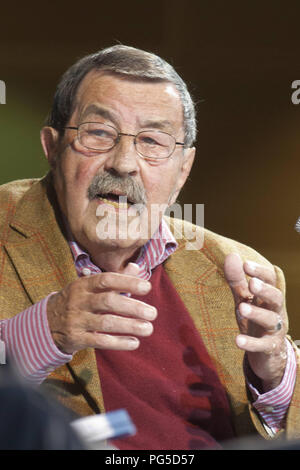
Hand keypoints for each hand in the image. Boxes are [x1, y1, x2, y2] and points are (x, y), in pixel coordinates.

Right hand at [47, 263, 156, 354]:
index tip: (147, 287)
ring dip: (129, 326)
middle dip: (133, 307)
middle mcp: (79, 300)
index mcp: (84, 284)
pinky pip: (99, 341)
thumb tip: (137, 267)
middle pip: (108, 301)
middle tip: (153, 313)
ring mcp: (77, 320)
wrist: (47, 323)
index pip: (107, 279)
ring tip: (148, 328)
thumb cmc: (78, 301)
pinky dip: (118, 342)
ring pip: (105, 322)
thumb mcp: (89, 286)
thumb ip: (115, 279)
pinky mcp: (76, 338)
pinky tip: (134, 342)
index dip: (127, 282)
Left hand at [224, 253, 286, 391]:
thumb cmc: (255, 319)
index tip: (246, 264)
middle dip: (265, 290)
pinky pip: (263, 345)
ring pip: (270, 320)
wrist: (268, 353)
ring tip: (241, 308)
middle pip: (276, 298)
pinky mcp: (270, 348)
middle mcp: (275, 311)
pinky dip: (251, 343)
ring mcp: (274, 330)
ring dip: (256, 313)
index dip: (260, 272)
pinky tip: (238, 340)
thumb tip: (231, 255)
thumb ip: (237, 280)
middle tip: (252, 284)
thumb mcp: (244, 298)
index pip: (270, 280)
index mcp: (268, 296)